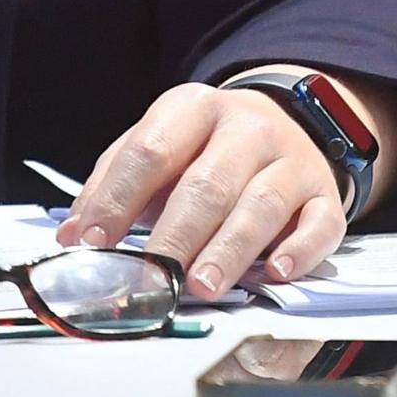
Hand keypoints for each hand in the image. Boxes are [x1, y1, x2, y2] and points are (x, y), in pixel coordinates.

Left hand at [53, 83, 348, 301]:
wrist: (287, 123)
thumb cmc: (206, 150)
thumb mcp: (157, 146)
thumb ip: (112, 185)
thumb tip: (72, 236)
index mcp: (195, 110)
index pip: (151, 151)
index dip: (117, 199)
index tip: (91, 242)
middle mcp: (248, 129)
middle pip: (209, 183)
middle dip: (177, 234)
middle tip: (153, 278)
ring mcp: (291, 160)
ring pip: (262, 204)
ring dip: (230, 249)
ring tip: (202, 286)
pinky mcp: (324, 194)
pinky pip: (320, 222)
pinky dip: (301, 249)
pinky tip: (277, 272)